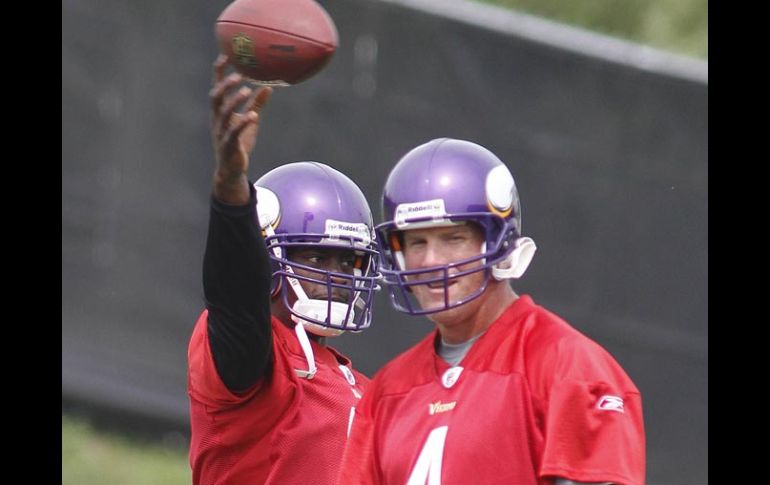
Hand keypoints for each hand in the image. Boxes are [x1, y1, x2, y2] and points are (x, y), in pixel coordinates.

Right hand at [209, 54, 272, 204]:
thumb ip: (257, 104)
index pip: (216, 87)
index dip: (219, 72)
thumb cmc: (239, 143)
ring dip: (234, 100)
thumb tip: (269, 86)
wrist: (231, 170)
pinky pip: (233, 132)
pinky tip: (253, 116)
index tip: (226, 54)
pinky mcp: (228, 146)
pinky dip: (243, 123)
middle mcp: (217, 119)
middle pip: (215, 97)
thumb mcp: (249, 121)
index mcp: (219, 111)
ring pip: (223, 113)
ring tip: (247, 90)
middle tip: (239, 74)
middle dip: (225, 84)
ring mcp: (220, 132)